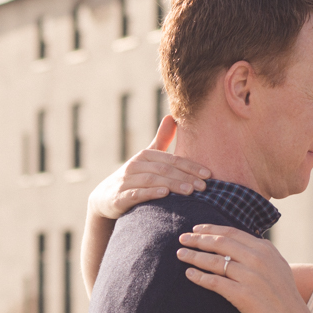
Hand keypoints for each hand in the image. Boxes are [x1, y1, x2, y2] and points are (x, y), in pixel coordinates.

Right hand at [88, 116, 210, 220]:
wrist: (105, 197)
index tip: (208, 174)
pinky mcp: (120, 197)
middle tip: (204, 186)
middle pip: (164, 170)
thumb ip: (161, 139)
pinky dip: (150, 193)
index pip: (172, 160)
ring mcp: (126, 181)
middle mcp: (135, 165)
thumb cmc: (133, 176)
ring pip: (152, 181)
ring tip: (190, 191)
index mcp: (145, 156)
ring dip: (172, 185)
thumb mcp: (146, 157)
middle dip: (185, 177)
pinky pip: (136, 194)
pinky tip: (164, 195)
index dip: (190, 166)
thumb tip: (172, 116)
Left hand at [177, 224, 311, 312]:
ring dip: (194, 256)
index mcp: (265, 249)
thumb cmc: (283, 294)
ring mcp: (250, 277)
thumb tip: (241, 241)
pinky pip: (214, 282)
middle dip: (198, 239)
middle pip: (220, 243)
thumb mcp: (278, 265)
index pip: (232, 233)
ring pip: (214, 261)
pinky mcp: (242, 295)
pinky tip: (189, 274)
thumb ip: (261, 251)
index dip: (211, 229)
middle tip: (182, 238)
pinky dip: (199, 277)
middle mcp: (257, 259)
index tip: (195, 229)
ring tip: (180, 254)